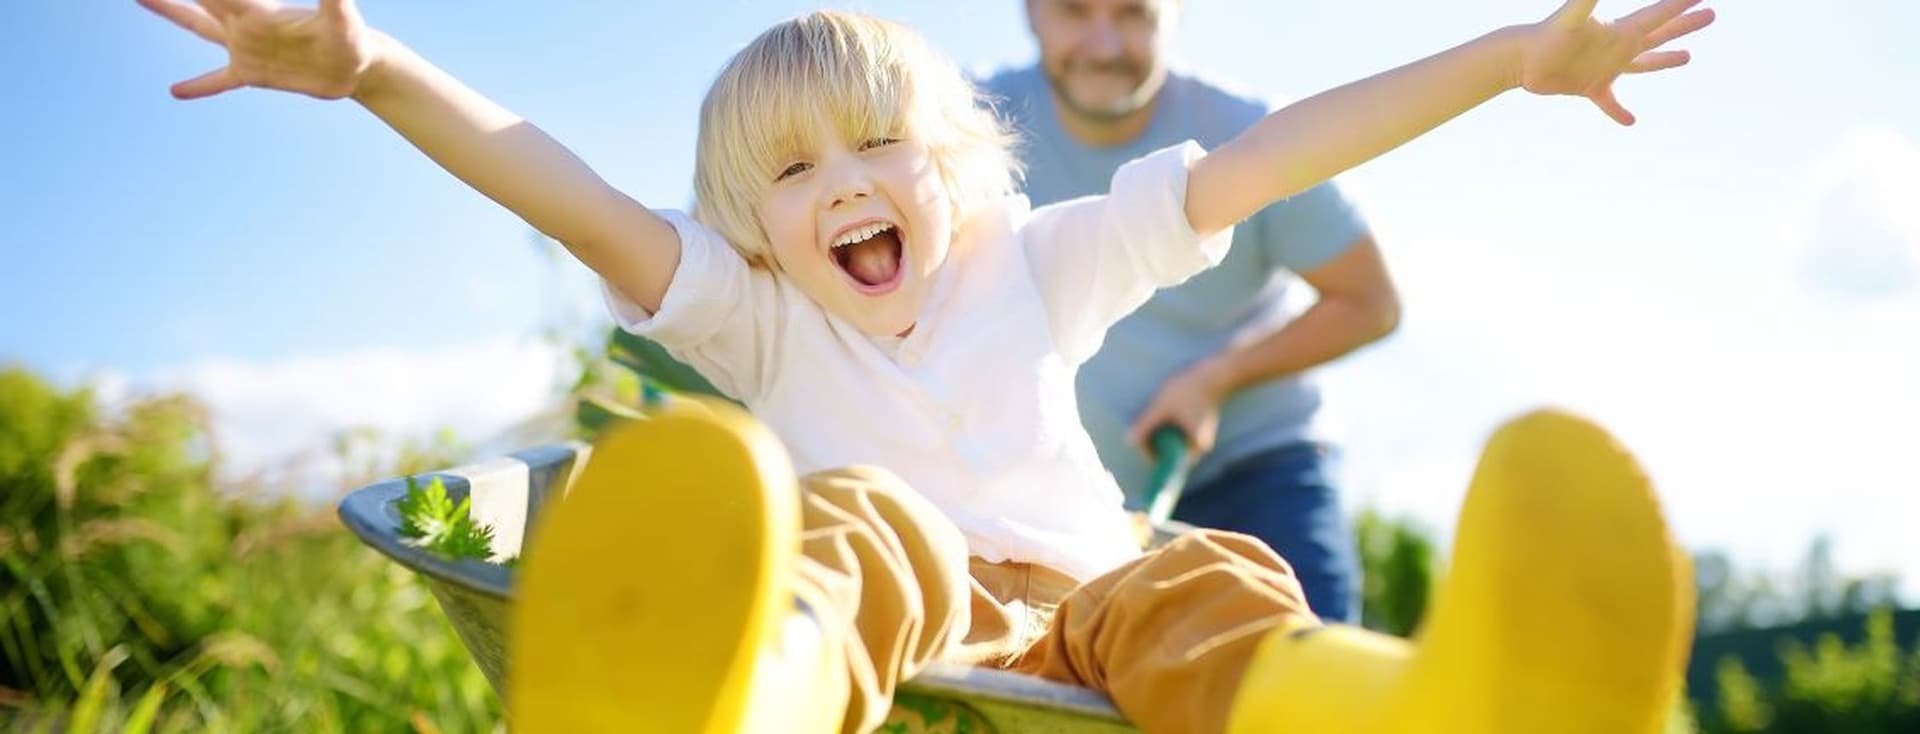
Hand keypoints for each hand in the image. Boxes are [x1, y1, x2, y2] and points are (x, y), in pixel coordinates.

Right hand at [138, 0, 380, 99]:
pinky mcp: (253, 73)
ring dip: (171, 11)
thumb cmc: (353, 39)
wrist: (359, 67)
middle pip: (202, 0)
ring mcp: (246, 47)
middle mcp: (245, 24)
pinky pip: (219, 80)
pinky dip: (200, 86)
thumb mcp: (341, 18)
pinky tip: (176, 92)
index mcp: (258, 11)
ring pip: (199, 27)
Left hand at [1127, 359, 1234, 460]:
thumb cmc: (1188, 390)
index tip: (1138, 437)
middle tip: (1144, 424)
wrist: (1213, 374)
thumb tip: (1128, 442)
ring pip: (1172, 443)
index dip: (1148, 451)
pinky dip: (1168, 427)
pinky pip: (1178, 435)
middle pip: (1168, 453)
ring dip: (1160, 433)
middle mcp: (1200, 448)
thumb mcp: (1162, 408)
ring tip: (1156, 415)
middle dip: (1154, 441)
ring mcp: (1200, 439)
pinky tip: (1166, 412)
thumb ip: (1145, 425)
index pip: (1165, 461)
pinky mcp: (1199, 429)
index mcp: (1193, 448)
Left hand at [1515, 0, 1716, 124]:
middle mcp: (1616, 46)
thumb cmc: (1545, 38)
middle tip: (1711, 14)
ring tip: (1688, 58)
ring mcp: (1604, 67)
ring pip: (1643, 64)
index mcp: (1619, 31)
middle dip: (1685, 25)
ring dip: (1665, 61)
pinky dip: (1619, 112)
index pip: (1657, 15)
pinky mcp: (1589, 87)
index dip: (1680, 4)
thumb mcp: (1572, 16)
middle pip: (1658, 34)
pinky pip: (1609, 102)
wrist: (1519, 60)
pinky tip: (1631, 122)